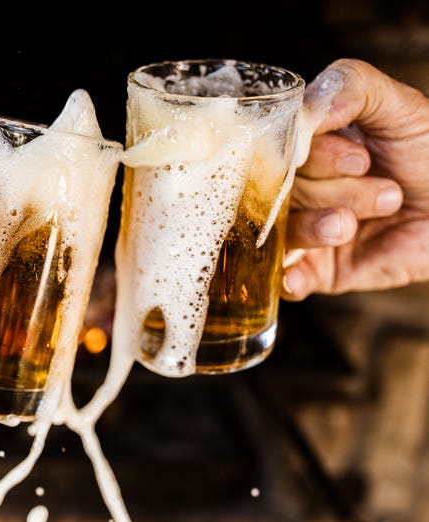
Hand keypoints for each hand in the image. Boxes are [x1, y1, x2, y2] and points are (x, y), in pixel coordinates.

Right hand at [284, 58, 428, 299]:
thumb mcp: (401, 106)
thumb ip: (350, 86)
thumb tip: (301, 111)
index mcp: (307, 145)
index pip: (276, 148)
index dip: (315, 157)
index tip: (361, 159)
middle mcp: (299, 186)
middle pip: (278, 190)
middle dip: (331, 190)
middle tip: (382, 188)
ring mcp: (306, 228)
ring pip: (282, 231)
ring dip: (321, 226)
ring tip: (356, 224)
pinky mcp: (320, 270)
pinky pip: (285, 279)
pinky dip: (289, 276)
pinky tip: (300, 274)